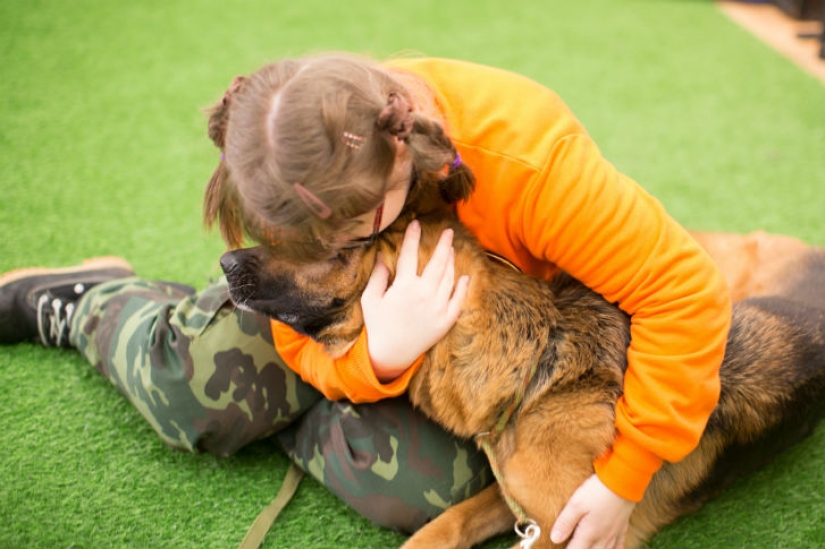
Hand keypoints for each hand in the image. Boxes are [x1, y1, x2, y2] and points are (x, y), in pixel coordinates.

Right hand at [361, 220, 469, 381]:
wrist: (390, 355)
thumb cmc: (377, 326)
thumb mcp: (370, 299)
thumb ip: (378, 277)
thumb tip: (382, 257)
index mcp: (404, 286)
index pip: (410, 255)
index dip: (413, 237)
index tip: (417, 224)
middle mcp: (424, 294)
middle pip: (437, 263)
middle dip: (444, 245)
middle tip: (449, 232)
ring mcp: (437, 307)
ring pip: (449, 278)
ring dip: (452, 262)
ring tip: (452, 250)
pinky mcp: (445, 321)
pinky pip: (458, 300)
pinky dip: (463, 288)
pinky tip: (465, 277)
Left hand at [550, 474, 635, 548]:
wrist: (623, 481)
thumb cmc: (597, 491)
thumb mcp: (576, 504)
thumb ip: (565, 523)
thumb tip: (554, 538)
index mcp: (589, 534)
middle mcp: (602, 537)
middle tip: (573, 546)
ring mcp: (614, 533)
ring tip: (587, 548)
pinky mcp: (622, 527)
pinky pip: (619, 546)